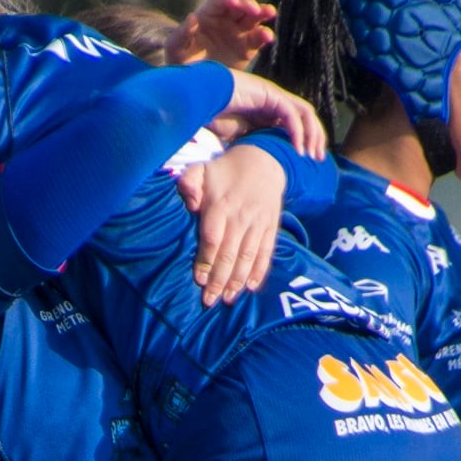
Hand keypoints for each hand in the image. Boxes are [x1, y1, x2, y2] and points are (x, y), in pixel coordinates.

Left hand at [167, 0, 275, 69]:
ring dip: (263, 12)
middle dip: (248, 4)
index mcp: (207, 15)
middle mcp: (225, 20)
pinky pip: (258, 39)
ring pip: (253, 18)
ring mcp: (238, 33)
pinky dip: (265, 36)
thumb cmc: (180, 61)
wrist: (191, 83)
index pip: (220, 1)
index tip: (232, 2)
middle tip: (254, 10)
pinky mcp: (247, 48)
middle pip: (240, 5)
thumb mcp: (175, 49)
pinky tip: (268, 37)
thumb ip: (182, 34)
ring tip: (270, 13)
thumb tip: (192, 17)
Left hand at [180, 147, 286, 305]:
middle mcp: (241, 216)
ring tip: (228, 299)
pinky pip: (266, 252)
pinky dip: (259, 271)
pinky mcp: (271, 227)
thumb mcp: (202, 169)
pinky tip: (251, 287)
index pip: (213, 238)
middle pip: (229, 253)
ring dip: (238, 280)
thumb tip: (190, 202)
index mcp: (221, 206)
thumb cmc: (224, 171)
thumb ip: (189, 182)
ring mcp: (258, 223)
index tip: (199, 279)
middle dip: (219, 280)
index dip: (206, 260)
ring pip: (248, 256)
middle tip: (209, 300)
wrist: (264, 160)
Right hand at [209, 69, 327, 159]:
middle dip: (316, 137)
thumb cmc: (213, 115)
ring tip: (311, 155)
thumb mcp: (235, 137)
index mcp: (269, 111)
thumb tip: (250, 166)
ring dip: (312, 134)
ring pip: (305, 113)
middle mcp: (276, 102)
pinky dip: (298, 132)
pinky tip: (298, 148)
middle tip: (318, 158)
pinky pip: (291, 114)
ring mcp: (275, 96)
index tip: (308, 159)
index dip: (306, 139)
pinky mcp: (271, 95)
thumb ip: (248, 145)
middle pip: (306, 117)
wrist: (202, 98)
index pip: (297, 123)